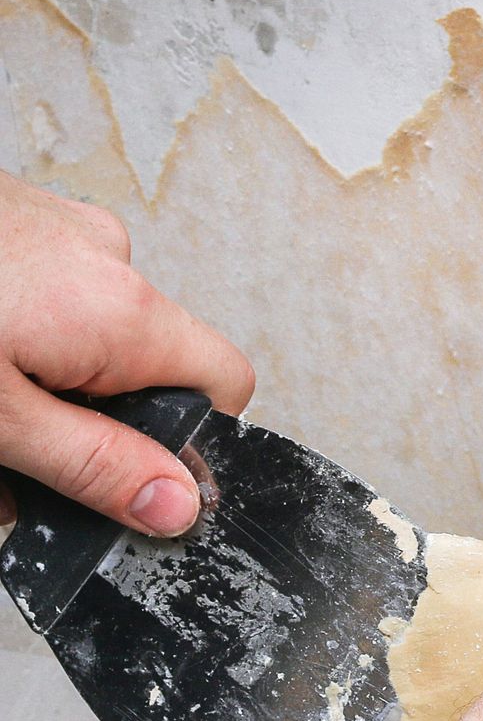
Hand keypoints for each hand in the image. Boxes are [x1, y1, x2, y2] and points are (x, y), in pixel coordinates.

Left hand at [0, 169, 253, 534]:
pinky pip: (40, 290)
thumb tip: (178, 505)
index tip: (126, 479)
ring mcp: (57, 228)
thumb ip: (91, 465)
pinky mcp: (11, 215)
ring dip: (35, 383)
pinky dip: (7, 333)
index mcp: (121, 311)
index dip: (186, 443)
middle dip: (83, 424)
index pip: (223, 385)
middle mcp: (105, 259)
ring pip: (82, 332)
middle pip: (141, 365)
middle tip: (5, 461)